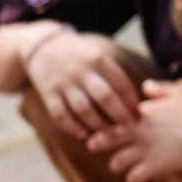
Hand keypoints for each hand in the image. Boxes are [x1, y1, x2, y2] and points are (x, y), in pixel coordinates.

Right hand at [24, 31, 142, 138]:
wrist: (41, 46)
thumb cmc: (77, 56)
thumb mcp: (96, 56)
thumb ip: (112, 75)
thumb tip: (134, 103)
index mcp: (98, 60)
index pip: (120, 83)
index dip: (132, 102)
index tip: (139, 116)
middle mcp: (81, 71)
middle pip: (105, 97)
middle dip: (119, 116)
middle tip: (129, 129)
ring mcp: (63, 82)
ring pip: (84, 109)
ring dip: (98, 125)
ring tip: (108, 134)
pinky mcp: (48, 92)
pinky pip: (60, 114)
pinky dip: (72, 127)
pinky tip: (83, 135)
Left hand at [87, 79, 181, 181]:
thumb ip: (161, 89)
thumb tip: (145, 86)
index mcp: (145, 113)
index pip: (116, 115)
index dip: (108, 120)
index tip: (103, 124)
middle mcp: (142, 131)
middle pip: (109, 137)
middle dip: (99, 142)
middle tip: (92, 145)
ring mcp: (147, 150)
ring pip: (117, 161)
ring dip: (116, 165)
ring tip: (117, 167)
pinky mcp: (155, 166)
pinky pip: (133, 178)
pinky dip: (132, 180)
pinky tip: (134, 181)